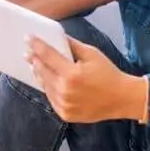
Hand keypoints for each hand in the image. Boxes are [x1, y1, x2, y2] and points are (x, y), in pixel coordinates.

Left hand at [26, 36, 147, 123]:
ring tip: (34, 66)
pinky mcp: (66, 114)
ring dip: (38, 75)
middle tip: (27, 53)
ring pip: (44, 86)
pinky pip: (51, 99)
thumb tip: (58, 36)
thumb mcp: (92, 54)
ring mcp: (64, 105)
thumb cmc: (108, 74)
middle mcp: (65, 91)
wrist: (122, 98)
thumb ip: (73, 45)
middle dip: (34, 60)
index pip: (47, 56)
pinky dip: (48, 89)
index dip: (36, 46)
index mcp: (71, 74)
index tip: (28, 38)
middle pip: (42, 72)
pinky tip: (46, 81)